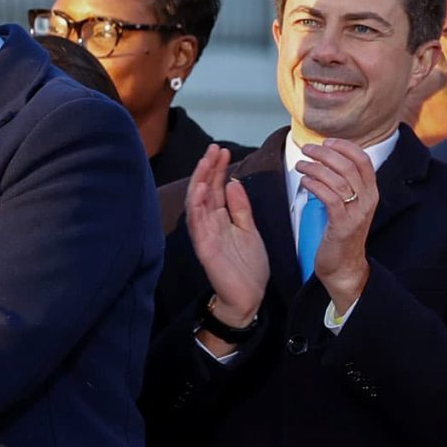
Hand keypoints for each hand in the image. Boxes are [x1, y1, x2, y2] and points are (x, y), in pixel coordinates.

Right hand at [183, 142, 268, 332]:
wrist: (248, 297)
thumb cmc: (247, 267)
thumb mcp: (249, 230)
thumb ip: (240, 208)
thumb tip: (232, 183)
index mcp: (220, 220)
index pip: (215, 189)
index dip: (217, 169)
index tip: (222, 151)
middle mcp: (209, 225)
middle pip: (204, 191)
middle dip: (207, 169)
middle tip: (213, 148)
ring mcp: (205, 236)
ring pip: (197, 203)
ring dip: (200, 181)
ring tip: (206, 161)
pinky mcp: (205, 248)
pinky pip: (198, 224)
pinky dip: (198, 206)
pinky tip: (201, 189)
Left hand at [296, 138, 378, 312]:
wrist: (344, 266)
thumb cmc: (340, 235)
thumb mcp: (347, 206)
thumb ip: (342, 186)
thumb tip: (325, 164)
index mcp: (371, 192)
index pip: (363, 160)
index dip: (345, 146)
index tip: (326, 141)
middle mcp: (368, 199)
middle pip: (349, 166)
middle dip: (326, 153)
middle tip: (307, 149)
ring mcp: (357, 212)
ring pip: (339, 180)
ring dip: (316, 168)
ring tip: (300, 164)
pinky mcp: (343, 225)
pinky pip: (330, 198)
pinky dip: (315, 185)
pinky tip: (304, 182)